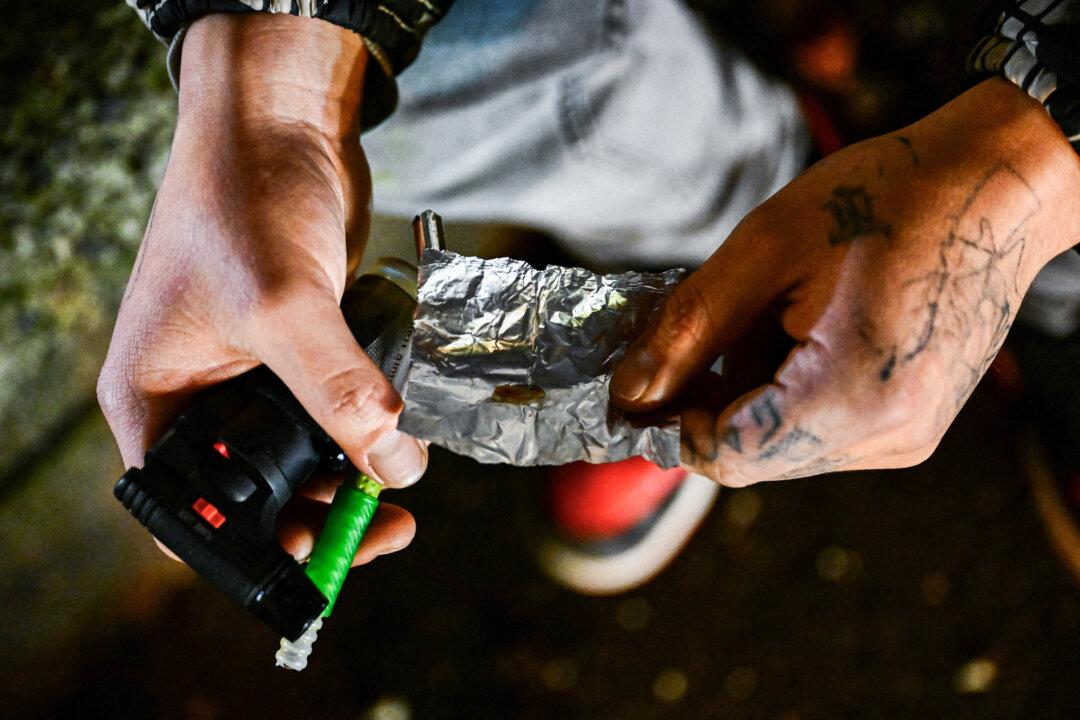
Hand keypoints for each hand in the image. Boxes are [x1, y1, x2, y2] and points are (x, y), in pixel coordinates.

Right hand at [97, 15, 422, 563]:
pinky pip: (328, 409)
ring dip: (348, 473)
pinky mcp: (295, 348)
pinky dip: (361, 427)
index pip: (191, 516)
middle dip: (319, 513)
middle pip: (256, 493)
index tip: (324, 553)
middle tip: (385, 523)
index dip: (254, 548)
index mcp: (157, 402)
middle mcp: (199, 397)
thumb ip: (336, 392)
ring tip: (402, 482)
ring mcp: (249, 373)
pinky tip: (400, 434)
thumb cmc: (245, 200)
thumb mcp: (283, 305)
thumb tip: (392, 465)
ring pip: (299, 454)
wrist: (279, 124)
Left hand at [612, 78, 1079, 485]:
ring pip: (785, 448)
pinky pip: (823, 433)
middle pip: (755, 456)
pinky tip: (794, 333)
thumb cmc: (883, 197)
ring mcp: (907, 436)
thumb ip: (688, 328)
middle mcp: (886, 436)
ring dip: (746, 400)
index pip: (727, 453)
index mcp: (852, 396)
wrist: (997, 184)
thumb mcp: (764, 249)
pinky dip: (786, 396)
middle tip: (688, 339)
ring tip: (756, 321)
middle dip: (705, 406)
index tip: (634, 383)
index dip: (668, 425)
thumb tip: (627, 393)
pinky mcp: (915, 423)